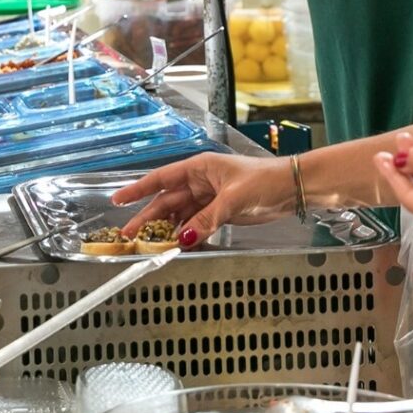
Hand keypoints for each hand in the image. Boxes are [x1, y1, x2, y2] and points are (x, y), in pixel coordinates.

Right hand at [109, 153, 296, 246]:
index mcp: (199, 168)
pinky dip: (186, 235)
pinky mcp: (220, 212)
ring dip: (166, 229)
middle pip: (167, 202)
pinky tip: (176, 245)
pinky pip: (195, 224)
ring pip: (180, 215)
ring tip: (150, 244)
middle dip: (148, 218)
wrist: (293, 188)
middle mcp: (200, 182)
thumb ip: (206, 219)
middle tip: (130, 234)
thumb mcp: (233, 199)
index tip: (118, 200)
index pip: (160, 179)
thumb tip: (184, 237)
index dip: (137, 190)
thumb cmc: (266, 179)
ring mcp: (209, 198)